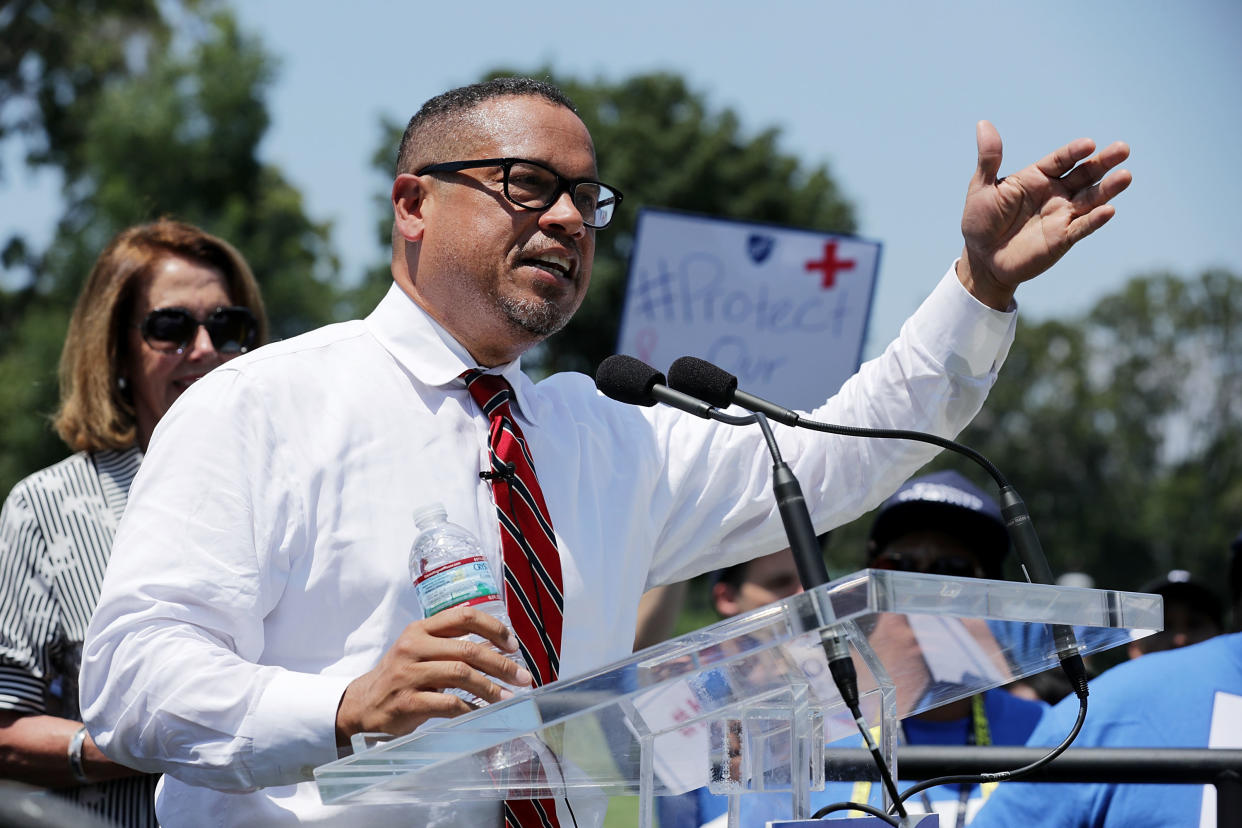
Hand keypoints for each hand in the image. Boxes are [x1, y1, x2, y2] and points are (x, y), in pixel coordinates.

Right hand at [334, 605, 532, 745]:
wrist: (363, 704)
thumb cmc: (402, 675)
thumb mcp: (424, 652)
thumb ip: (456, 646)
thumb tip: (500, 648)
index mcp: (421, 629)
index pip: (464, 616)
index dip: (493, 628)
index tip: (513, 645)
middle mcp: (413, 646)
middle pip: (467, 649)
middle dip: (501, 664)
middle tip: (522, 678)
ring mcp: (408, 674)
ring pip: (461, 675)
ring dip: (490, 688)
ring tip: (508, 698)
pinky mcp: (407, 701)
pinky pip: (448, 703)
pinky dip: (471, 708)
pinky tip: (482, 713)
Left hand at [958, 120, 1131, 309]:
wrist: (981, 258)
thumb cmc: (980, 220)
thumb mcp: (982, 187)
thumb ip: (989, 158)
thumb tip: (983, 123)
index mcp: (1038, 177)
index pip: (1061, 160)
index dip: (1074, 152)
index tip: (1089, 144)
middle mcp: (1056, 193)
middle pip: (1084, 174)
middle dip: (1103, 162)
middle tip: (1123, 149)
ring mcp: (1062, 215)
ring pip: (1090, 199)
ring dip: (1108, 189)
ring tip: (1126, 176)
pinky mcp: (1063, 238)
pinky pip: (1082, 227)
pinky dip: (1095, 219)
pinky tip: (1108, 210)